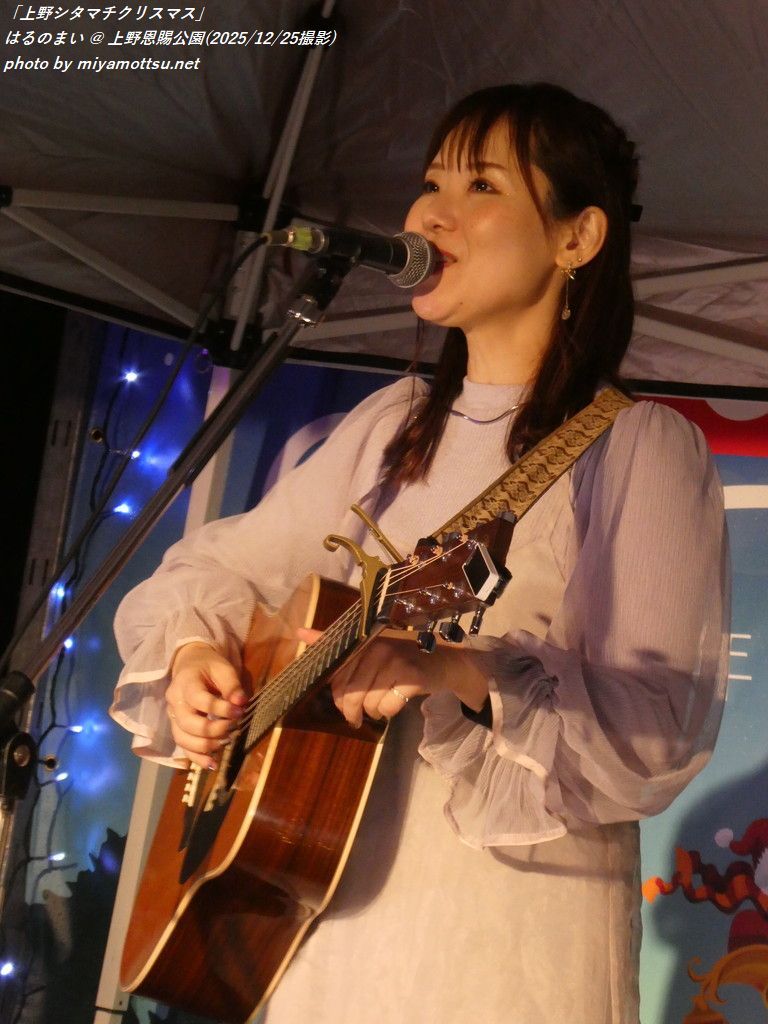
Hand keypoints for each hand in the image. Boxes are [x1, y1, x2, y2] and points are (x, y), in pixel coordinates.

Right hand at [166, 642, 248, 768]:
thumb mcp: (223, 668)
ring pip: (183, 739)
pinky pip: (183, 748)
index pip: (199, 700)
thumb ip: (232, 686)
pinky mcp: (177, 728)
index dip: (220, 709)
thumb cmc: (209, 666)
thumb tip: (241, 703)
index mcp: (185, 683)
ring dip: (207, 745)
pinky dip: (197, 758)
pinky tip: (213, 763)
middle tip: (234, 726)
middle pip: (188, 723)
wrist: (190, 666)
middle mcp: (174, 702)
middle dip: (214, 729)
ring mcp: (173, 717)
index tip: (240, 711)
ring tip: (227, 740)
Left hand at [298, 628, 487, 728]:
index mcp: (363, 641)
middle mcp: (377, 648)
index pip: (337, 678)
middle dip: (353, 711)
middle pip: (351, 694)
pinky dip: (389, 712)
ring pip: (369, 703)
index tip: (345, 705)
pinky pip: (387, 707)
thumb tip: (300, 632)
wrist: (444, 661)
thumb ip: (336, 642)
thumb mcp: (370, 646)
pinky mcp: (411, 678)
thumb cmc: (402, 655)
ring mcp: (395, 661)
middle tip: (357, 717)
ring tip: (381, 703)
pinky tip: (395, 702)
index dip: (339, 698)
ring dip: (373, 711)